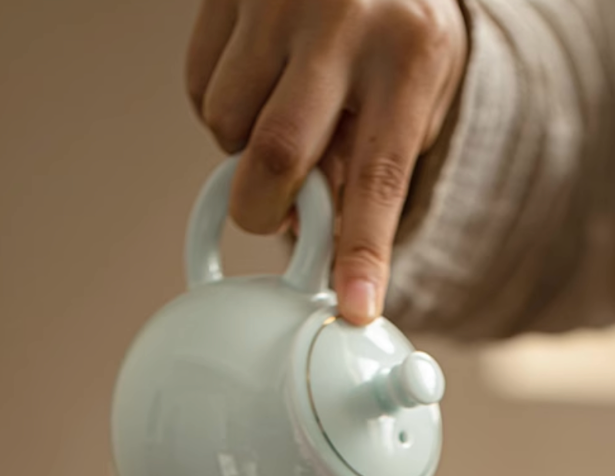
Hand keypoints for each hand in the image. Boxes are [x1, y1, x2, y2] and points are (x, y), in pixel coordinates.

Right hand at [186, 0, 467, 323]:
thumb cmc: (400, 33)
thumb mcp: (415, 97)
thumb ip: (369, 165)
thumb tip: (309, 230)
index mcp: (407, 56)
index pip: (378, 176)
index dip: (362, 251)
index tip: (352, 307)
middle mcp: (342, 20)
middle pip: (277, 154)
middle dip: (264, 207)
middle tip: (274, 212)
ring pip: (227, 124)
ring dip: (242, 152)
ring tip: (281, 122)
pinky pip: (199, 86)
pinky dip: (220, 112)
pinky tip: (258, 88)